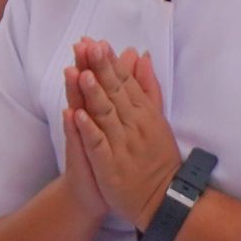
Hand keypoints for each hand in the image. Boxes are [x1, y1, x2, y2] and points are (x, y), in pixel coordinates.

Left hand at [66, 40, 182, 228]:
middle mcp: (134, 125)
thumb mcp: (157, 118)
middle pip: (115, 93)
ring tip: (81, 74)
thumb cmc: (156, 156)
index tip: (97, 42)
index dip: (111, 63)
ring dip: (94, 94)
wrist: (163, 199)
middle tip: (88, 46)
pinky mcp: (111, 166)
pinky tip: (77, 115)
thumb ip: (147, 87)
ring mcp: (122, 145)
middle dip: (101, 69)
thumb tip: (143, 57)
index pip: (125, 83)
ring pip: (106, 116)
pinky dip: (89, 129)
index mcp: (144, 113)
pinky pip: (99, 145)